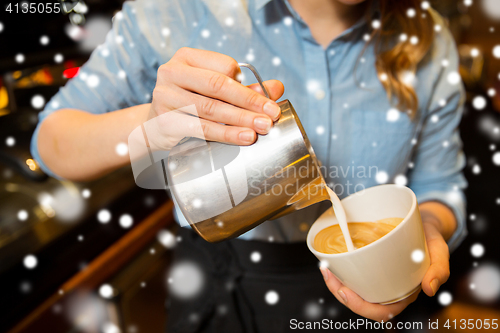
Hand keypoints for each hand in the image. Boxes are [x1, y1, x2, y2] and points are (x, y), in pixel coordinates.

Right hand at [145, 47, 283, 149]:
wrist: (156, 126)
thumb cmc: (191, 104)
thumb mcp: (216, 91)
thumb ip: (245, 88)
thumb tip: (277, 88)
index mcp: (187, 57)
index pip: (224, 65)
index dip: (247, 83)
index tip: (267, 101)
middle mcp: (172, 71)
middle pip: (217, 85)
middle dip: (249, 102)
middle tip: (271, 116)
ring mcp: (164, 96)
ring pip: (210, 108)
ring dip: (240, 120)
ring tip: (261, 128)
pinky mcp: (164, 120)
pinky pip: (200, 128)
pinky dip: (225, 133)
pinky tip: (242, 137)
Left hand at [320, 221, 449, 321]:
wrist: (425, 222)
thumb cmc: (432, 238)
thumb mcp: (440, 250)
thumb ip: (440, 269)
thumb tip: (430, 289)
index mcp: (405, 293)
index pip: (381, 312)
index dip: (360, 307)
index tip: (344, 291)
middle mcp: (390, 288)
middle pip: (362, 301)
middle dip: (340, 293)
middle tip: (327, 273)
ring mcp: (379, 277)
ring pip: (355, 288)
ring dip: (336, 282)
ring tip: (325, 266)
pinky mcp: (372, 265)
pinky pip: (355, 273)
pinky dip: (341, 270)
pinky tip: (331, 260)